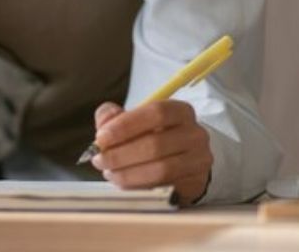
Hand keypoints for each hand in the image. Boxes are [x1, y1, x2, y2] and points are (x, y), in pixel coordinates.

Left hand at [89, 100, 212, 205]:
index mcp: (180, 111)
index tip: (101, 138)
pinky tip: (123, 182)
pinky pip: (164, 187)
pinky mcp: (196, 183)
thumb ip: (113, 116)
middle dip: (120, 154)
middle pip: (156, 144)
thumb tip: (104, 125)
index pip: (156, 113)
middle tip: (99, 160)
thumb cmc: (155, 135)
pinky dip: (138, 186)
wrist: (186, 158)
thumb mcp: (135, 119)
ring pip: (161, 169)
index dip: (126, 125)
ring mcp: (199, 160)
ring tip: (108, 173)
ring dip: (128, 173)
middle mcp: (195, 134)